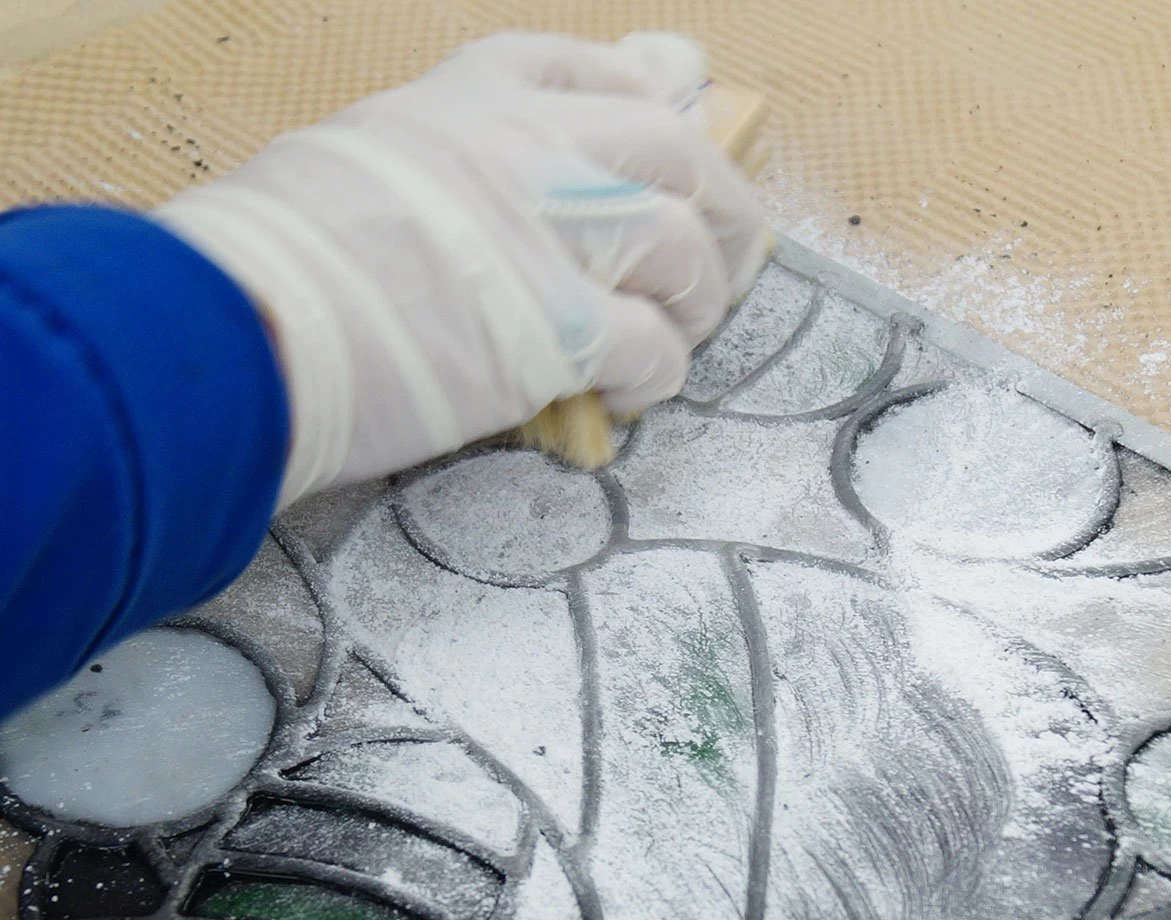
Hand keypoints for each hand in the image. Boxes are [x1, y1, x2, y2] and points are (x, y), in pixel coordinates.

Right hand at [154, 31, 766, 502]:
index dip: (655, 102)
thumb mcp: (365, 157)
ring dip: (698, 297)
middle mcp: (526, 146)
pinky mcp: (560, 330)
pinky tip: (631, 392)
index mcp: (473, 95)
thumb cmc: (274, 255)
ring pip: (683, 243)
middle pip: (675, 150)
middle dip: (721, 205)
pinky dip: (660, 373)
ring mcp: (548, 233)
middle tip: (726, 258)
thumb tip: (509, 181)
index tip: (676, 133)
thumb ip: (457, 158)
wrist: (237, 324)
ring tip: (677, 332)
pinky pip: (655, 345)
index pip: (597, 70)